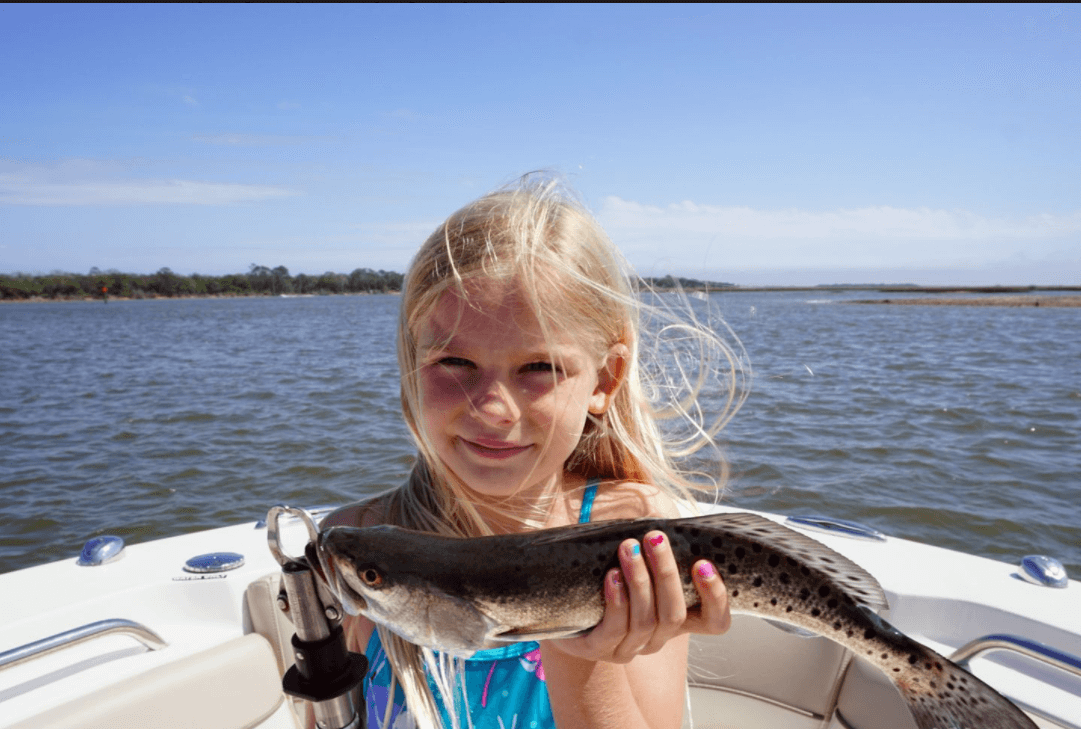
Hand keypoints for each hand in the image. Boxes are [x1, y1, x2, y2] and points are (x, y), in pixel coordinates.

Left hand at [549, 530, 730, 663]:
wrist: (564, 606)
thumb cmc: (607, 574)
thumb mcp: (637, 560)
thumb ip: (654, 547)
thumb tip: (661, 513)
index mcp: (675, 618)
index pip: (715, 622)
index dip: (716, 598)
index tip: (703, 563)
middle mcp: (658, 638)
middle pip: (674, 615)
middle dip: (665, 573)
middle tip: (655, 537)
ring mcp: (630, 647)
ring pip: (645, 620)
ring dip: (639, 580)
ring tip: (629, 547)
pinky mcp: (600, 649)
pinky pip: (614, 629)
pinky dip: (617, 601)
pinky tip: (612, 576)